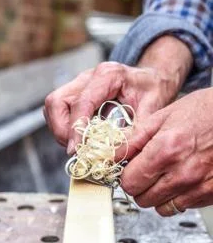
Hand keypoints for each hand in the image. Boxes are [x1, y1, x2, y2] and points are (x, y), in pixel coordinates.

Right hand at [45, 61, 180, 154]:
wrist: (152, 78)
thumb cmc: (153, 90)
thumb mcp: (152, 110)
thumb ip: (134, 132)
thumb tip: (112, 155)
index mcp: (108, 75)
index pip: (82, 102)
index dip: (75, 128)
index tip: (76, 150)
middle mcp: (88, 76)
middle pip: (57, 101)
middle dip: (61, 130)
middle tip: (76, 150)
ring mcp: (79, 83)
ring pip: (53, 105)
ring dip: (60, 129)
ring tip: (79, 145)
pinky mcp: (76, 92)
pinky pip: (59, 109)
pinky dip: (64, 127)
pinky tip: (81, 137)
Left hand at [121, 88, 212, 215]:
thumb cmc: (202, 110)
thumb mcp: (162, 116)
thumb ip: (135, 138)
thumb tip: (115, 153)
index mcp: (165, 149)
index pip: (129, 181)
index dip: (125, 174)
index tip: (128, 168)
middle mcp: (181, 172)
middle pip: (142, 198)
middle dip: (138, 184)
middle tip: (144, 169)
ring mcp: (197, 186)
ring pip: (161, 207)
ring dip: (156, 193)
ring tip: (163, 173)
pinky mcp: (210, 193)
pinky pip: (182, 206)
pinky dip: (176, 196)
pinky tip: (179, 177)